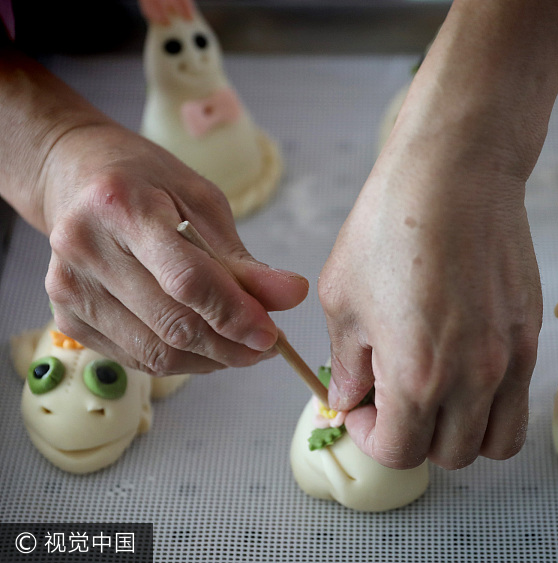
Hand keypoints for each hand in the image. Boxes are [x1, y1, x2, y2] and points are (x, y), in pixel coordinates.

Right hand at [41, 123, 307, 374]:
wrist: (78, 179)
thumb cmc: (147, 184)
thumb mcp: (203, 203)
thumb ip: (243, 259)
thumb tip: (292, 296)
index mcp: (121, 207)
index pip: (186, 279)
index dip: (235, 315)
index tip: (273, 334)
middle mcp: (84, 249)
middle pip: (171, 324)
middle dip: (231, 345)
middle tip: (269, 345)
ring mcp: (68, 288)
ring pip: (155, 352)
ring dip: (211, 359)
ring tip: (242, 346)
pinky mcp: (67, 316)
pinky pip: (137, 358)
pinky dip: (182, 360)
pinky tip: (206, 345)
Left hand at [319, 134, 541, 469]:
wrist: (457, 171)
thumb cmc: (390, 225)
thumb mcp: (342, 297)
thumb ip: (346, 363)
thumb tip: (349, 398)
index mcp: (416, 375)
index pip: (397, 452)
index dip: (368, 435)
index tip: (359, 403)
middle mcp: (472, 379)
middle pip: (449, 455)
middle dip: (413, 437)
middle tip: (392, 397)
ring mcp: (510, 358)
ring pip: (496, 441)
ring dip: (461, 433)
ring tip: (436, 395)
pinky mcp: (529, 334)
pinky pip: (519, 400)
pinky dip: (492, 405)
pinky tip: (464, 365)